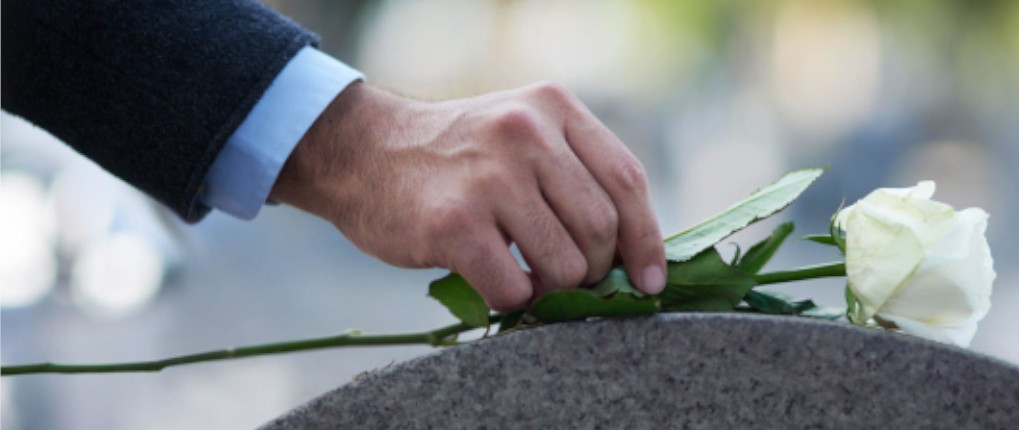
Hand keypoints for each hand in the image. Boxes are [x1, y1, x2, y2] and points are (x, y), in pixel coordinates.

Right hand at [270, 82, 665, 310]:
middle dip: (595, 269)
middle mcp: (526, 132)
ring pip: (565, 265)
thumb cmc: (455, 159)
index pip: (627, 180)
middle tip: (568, 278)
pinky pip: (514, 289)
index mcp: (554, 107)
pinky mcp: (454, 223)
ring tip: (528, 279)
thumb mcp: (521, 133)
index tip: (650, 279)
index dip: (647, 239)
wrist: (361, 152)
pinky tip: (497, 284)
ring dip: (553, 290)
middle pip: (601, 228)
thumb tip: (636, 253)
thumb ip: (574, 173)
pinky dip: (513, 302)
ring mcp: (490, 177)